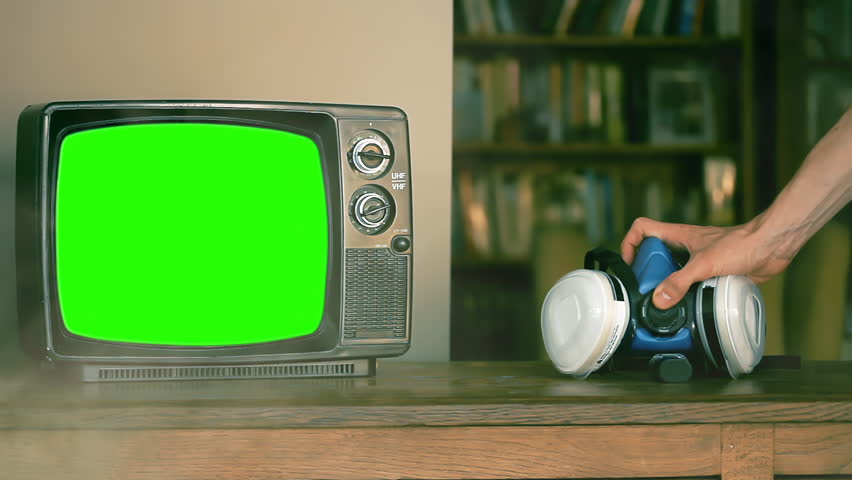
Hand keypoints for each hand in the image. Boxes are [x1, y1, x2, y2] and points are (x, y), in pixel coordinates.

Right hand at [620, 217, 794, 309]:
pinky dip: (688, 295)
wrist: (772, 247)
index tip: (630, 263)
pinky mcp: (712, 273)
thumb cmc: (742, 243)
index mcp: (678, 236)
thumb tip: (659, 299)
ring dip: (668, 286)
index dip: (631, 243)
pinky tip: (690, 306)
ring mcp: (698, 260)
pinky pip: (692, 284)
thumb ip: (680, 282)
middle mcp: (685, 247)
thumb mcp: (704, 264)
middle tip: (648, 290)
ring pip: (673, 271)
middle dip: (648, 273)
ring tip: (667, 302)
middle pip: (654, 255)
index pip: (643, 229)